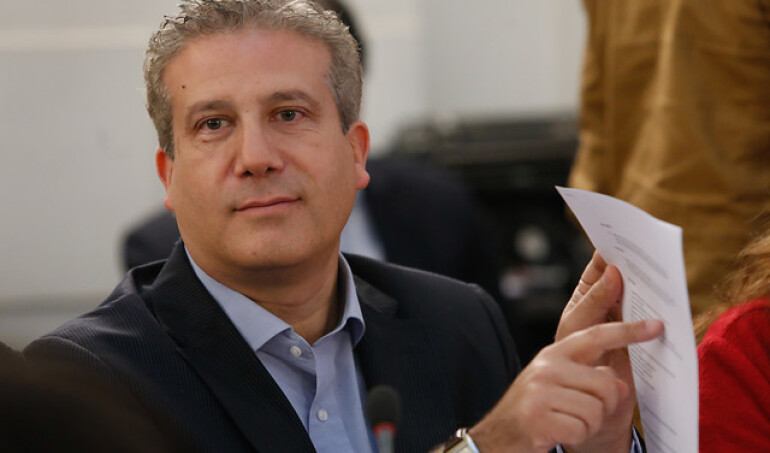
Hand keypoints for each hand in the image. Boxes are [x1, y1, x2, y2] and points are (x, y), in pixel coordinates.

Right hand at [469, 253, 662, 452]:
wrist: (496, 437)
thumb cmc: (535, 412)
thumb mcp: (560, 386)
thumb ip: (591, 379)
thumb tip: (619, 386)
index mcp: (554, 355)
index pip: (596, 336)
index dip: (628, 330)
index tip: (656, 325)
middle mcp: (546, 367)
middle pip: (606, 385)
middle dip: (603, 408)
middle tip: (580, 415)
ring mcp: (540, 391)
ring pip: (596, 410)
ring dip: (587, 426)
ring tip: (564, 423)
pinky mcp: (538, 417)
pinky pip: (581, 429)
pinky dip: (575, 438)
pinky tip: (555, 434)